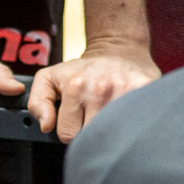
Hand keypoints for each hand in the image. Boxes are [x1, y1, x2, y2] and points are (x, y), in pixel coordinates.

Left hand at [26, 39, 158, 141]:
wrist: (119, 47)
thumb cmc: (84, 68)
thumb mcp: (50, 77)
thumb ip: (37, 102)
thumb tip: (46, 125)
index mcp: (75, 87)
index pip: (68, 135)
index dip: (72, 130)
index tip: (78, 120)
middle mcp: (100, 89)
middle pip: (90, 137)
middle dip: (91, 132)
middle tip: (95, 116)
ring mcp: (124, 90)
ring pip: (112, 133)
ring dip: (111, 128)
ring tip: (110, 114)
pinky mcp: (145, 89)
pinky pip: (135, 121)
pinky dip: (132, 122)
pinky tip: (128, 113)